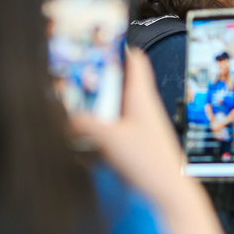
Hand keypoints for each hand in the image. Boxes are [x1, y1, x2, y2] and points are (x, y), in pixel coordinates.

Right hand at [70, 50, 188, 203]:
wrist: (168, 191)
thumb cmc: (150, 162)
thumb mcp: (109, 137)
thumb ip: (83, 122)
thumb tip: (65, 114)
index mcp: (141, 97)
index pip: (135, 62)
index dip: (118, 48)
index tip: (97, 42)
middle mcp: (141, 107)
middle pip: (117, 82)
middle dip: (95, 78)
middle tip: (72, 77)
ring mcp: (138, 124)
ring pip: (113, 104)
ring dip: (94, 103)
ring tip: (73, 104)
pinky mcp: (134, 141)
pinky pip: (112, 125)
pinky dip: (98, 124)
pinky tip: (83, 133)